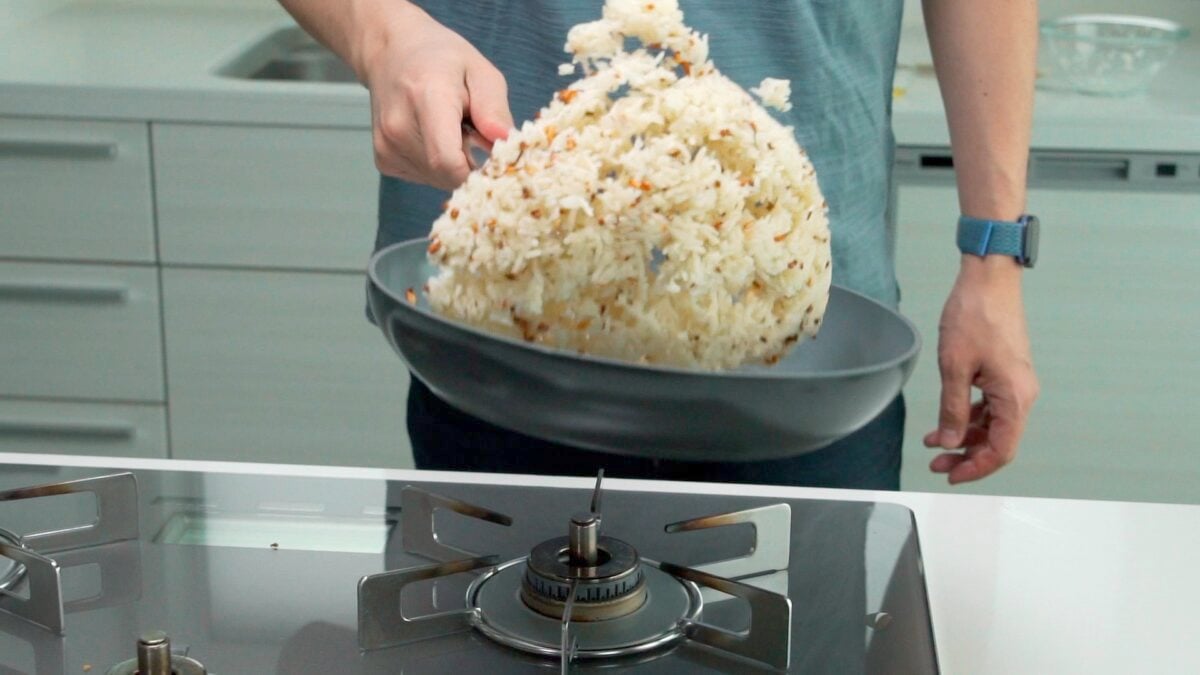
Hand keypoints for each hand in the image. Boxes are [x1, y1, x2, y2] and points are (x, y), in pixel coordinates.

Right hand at [355, 3, 512, 188]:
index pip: (448, 162)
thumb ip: (494, 108)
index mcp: (427, 99)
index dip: (477, 173)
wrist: (391, 52)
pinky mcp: (383, 158)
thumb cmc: (441, 59)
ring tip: (451, 132)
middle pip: (446, 175)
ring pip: (436, 180)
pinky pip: (423, 177)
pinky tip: (434, 138)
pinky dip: (437, 166)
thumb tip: (506, 141)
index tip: (495, 162)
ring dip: (454, 165)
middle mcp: (399, 126)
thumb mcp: (479, 71)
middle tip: (473, 135)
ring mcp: (386, 145)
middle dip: (470, 166)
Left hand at [924, 256, 1038, 483]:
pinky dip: (968, 416)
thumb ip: (952, 409)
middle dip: (966, 455)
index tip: (950, 475)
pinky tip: (945, 421)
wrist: (989, 279)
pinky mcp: (1005, 373)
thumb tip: (949, 442)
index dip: (976, 468)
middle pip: (998, 441)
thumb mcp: (954, 367)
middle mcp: (1021, 394)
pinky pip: (990, 406)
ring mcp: (1014, 383)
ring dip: (964, 437)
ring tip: (933, 443)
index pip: (1001, 450)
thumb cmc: (975, 316)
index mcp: (1015, 397)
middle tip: (936, 463)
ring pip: (992, 425)